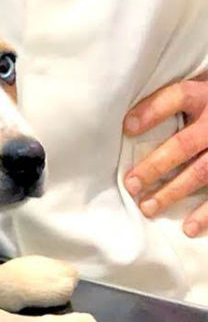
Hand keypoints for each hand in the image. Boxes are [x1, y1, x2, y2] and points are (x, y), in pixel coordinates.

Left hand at [123, 76, 207, 236]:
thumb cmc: (207, 106)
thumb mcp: (197, 93)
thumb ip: (169, 103)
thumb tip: (122, 122)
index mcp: (204, 96)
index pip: (178, 96)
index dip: (152, 111)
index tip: (126, 127)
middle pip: (184, 143)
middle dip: (155, 165)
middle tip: (131, 184)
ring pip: (202, 170)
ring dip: (173, 192)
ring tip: (148, 207)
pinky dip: (206, 213)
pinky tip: (188, 227)